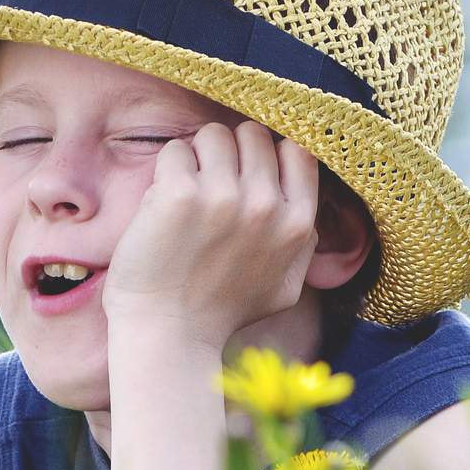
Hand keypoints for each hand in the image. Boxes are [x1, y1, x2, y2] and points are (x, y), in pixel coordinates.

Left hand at [101, 120, 322, 350]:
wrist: (168, 335)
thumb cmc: (222, 312)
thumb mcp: (287, 286)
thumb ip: (303, 243)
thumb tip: (306, 210)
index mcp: (297, 224)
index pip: (298, 150)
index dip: (272, 154)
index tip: (250, 172)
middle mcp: (266, 205)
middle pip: (253, 134)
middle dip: (231, 151)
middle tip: (212, 183)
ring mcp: (223, 196)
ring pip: (213, 134)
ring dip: (197, 156)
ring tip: (187, 190)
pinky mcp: (179, 194)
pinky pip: (175, 150)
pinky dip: (167, 169)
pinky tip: (163, 201)